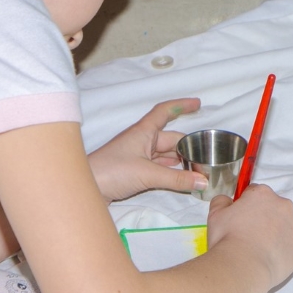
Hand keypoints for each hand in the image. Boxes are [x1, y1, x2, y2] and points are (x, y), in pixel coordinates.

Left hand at [87, 98, 205, 200]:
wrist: (86, 188)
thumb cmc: (111, 172)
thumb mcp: (148, 174)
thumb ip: (177, 179)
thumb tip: (202, 182)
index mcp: (143, 132)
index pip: (164, 112)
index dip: (181, 106)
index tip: (197, 104)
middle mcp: (141, 141)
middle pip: (171, 138)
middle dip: (188, 147)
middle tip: (207, 158)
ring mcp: (138, 156)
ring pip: (166, 154)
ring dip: (181, 161)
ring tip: (199, 169)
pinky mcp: (134, 170)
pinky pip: (159, 167)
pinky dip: (172, 171)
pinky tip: (182, 178)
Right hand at [206, 185, 292, 291]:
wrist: (244, 267)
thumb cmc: (228, 237)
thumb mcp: (215, 214)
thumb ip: (222, 201)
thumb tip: (228, 201)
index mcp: (263, 194)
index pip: (254, 193)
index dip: (245, 205)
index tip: (239, 218)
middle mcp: (284, 207)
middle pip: (273, 209)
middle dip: (263, 218)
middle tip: (248, 234)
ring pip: (283, 228)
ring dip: (273, 234)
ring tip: (257, 249)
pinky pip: (288, 248)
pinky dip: (279, 252)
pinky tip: (265, 260)